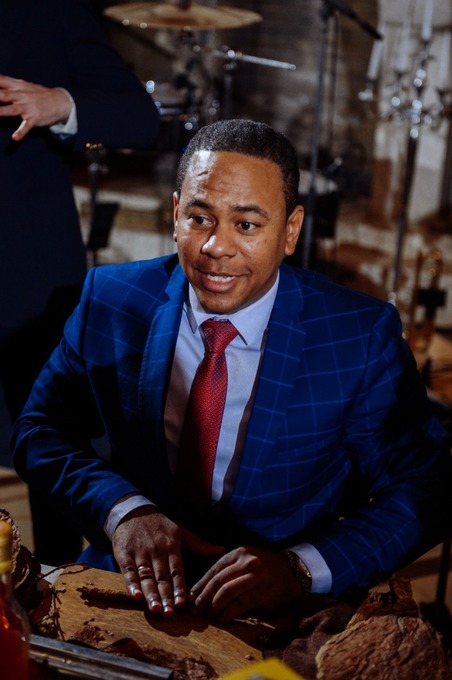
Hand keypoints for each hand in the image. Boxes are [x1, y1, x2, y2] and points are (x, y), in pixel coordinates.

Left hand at [0, 74, 71, 140]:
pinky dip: (21, 132)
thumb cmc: (38, 93)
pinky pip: (26, 126)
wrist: (60, 101)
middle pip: (2, 95)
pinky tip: (15, 138)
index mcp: (16, 86)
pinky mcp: (34, 119)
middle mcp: (20, 95)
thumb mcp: (22, 85)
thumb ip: (7, 83)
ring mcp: (27, 107)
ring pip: (11, 110)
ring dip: (1, 112)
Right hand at [112, 506, 223, 616]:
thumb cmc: (160, 525)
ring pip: (146, 576)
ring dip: (150, 593)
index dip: (180, 587)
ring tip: (156, 609)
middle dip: (166, 596)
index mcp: (171, 546)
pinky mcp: (125, 555)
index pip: (177, 571)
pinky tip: (136, 596)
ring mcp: (140, 553)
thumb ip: (199, 544)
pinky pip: (128, 572)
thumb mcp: (180, 531)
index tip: (183, 603)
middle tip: (170, 614)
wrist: (133, 512)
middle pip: (162, 577)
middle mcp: (156, 551)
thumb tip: (222, 549)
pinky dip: (131, 584)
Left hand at [190, 545, 304, 621]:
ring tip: (209, 614)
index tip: (191, 596)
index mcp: (239, 552)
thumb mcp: (246, 561)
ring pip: (227, 591)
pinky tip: (224, 617)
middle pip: (218, 580)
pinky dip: (229, 612)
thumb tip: (203, 590)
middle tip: (196, 609)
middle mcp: (247, 561)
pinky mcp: (263, 591)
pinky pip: (240, 603)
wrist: (294, 571)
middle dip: (204, 596)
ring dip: (215, 605)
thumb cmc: (265, 568)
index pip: (214, 569)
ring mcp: (255, 575)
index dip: (201, 584)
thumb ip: (229, 572)